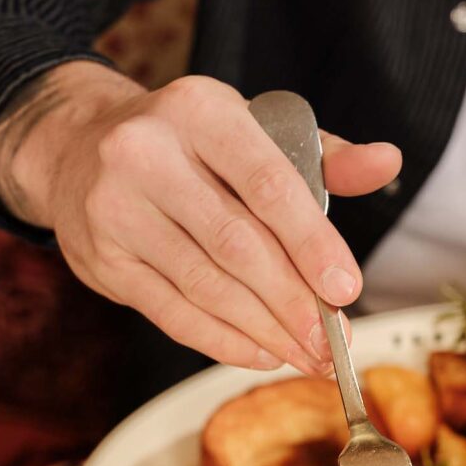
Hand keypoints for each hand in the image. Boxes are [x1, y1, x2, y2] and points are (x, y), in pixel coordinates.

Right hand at [0, 63, 401, 374]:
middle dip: (292, 302)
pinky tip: (260, 352)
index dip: (311, 241)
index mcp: (199, 110)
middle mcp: (147, 153)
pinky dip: (220, 340)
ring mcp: (114, 207)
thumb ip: (324, 154)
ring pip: (205, 285)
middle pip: (236, 244)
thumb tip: (388, 163)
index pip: (266, 182)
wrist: (78, 146)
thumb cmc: (188, 143)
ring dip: (264, 330)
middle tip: (333, 341)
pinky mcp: (100, 258)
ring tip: (307, 355)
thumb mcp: (252, 129)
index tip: (346, 290)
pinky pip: (171, 311)